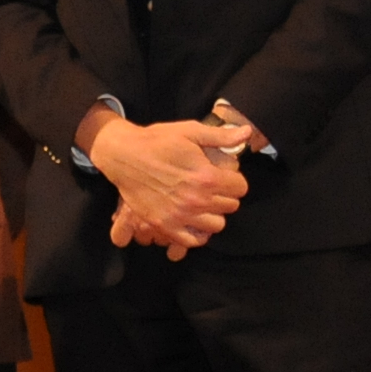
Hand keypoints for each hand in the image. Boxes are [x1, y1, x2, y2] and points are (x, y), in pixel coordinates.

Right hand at [82, 112, 247, 254]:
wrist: (124, 155)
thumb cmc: (157, 141)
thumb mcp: (190, 131)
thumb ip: (220, 136)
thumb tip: (247, 133)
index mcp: (207, 177)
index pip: (241, 188)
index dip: (234, 179)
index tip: (224, 176)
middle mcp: (197, 200)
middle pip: (231, 206)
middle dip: (225, 195)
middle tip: (211, 187)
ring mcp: (180, 215)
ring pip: (217, 225)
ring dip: (213, 214)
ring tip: (202, 203)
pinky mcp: (164, 225)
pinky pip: (193, 240)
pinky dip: (196, 233)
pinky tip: (192, 219)